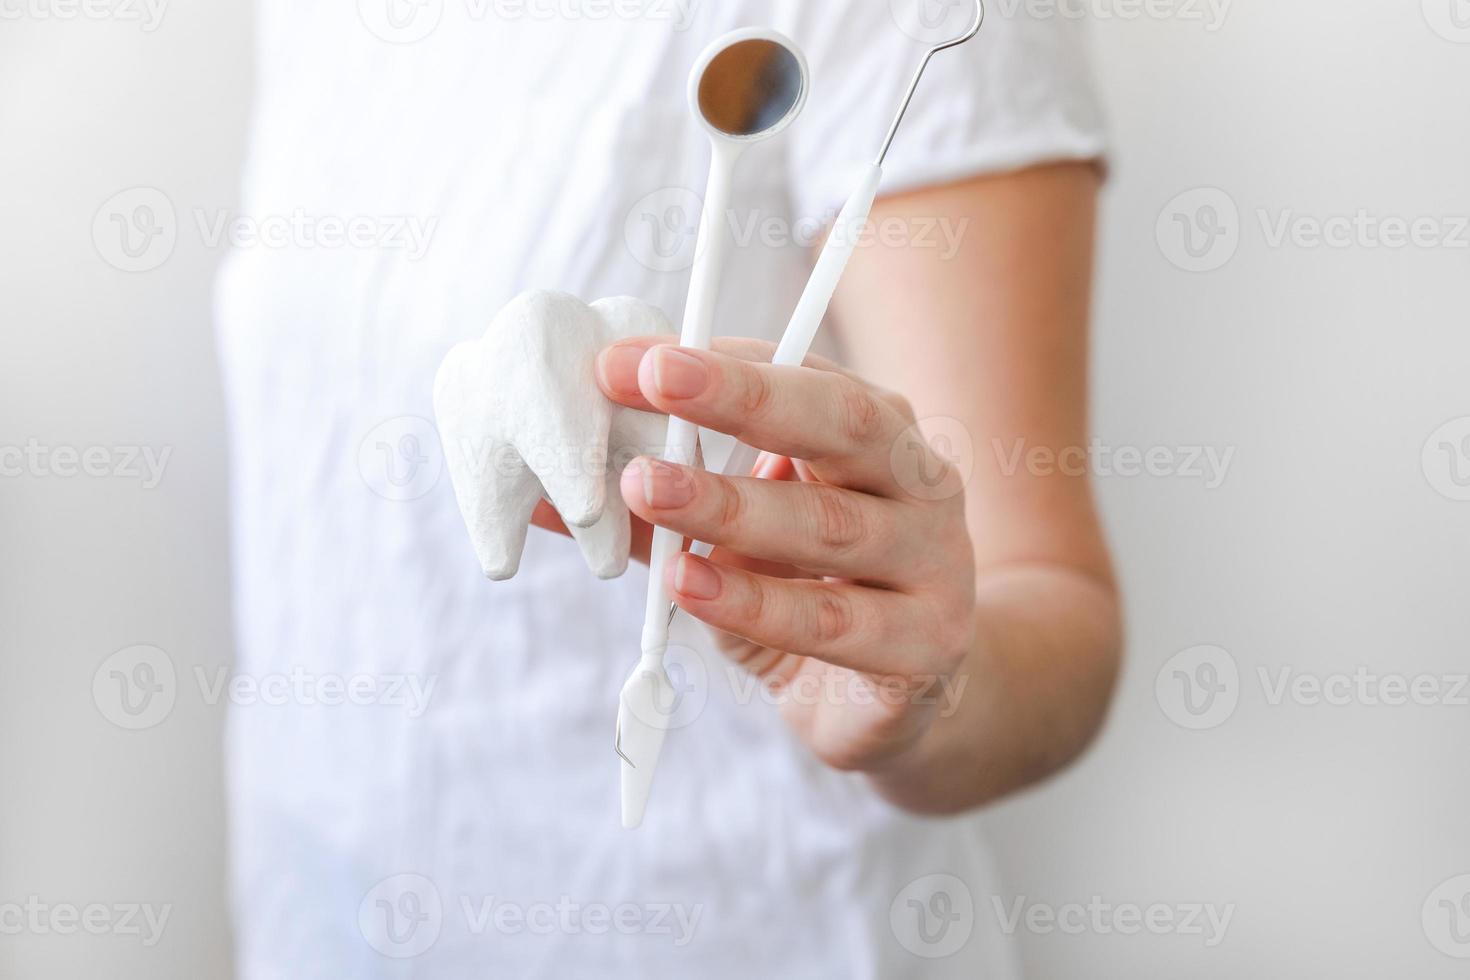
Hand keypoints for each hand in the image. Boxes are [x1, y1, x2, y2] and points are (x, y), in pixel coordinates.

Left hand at [544, 336, 980, 772]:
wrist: (897, 700)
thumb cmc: (811, 592)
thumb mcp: (736, 538)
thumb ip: (660, 506)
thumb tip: (547, 489)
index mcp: (878, 430)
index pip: (802, 374)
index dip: (720, 363)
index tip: (629, 359)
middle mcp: (919, 480)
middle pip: (839, 425)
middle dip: (742, 398)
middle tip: (656, 381)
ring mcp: (933, 562)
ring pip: (827, 526)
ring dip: (729, 505)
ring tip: (646, 490)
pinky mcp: (924, 643)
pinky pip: (830, 619)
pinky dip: (754, 601)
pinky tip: (690, 585)